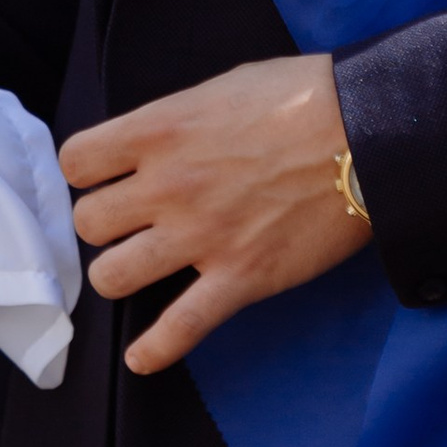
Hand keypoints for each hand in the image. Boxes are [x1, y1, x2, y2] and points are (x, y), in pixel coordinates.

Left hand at [62, 55, 363, 376]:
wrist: (369, 132)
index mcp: (160, 130)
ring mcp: (200, 236)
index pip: (77, 162)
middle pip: (89, 223)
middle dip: (105, 224)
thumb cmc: (303, 98)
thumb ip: (177, 121)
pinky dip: (154, 350)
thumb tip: (156, 146)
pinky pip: (179, 329)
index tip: (105, 177)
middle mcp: (168, 186)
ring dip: (121, 274)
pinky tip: (143, 358)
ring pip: (113, 276)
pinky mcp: (239, 278)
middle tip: (130, 222)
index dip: (88, 172)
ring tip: (140, 268)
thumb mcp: (222, 88)